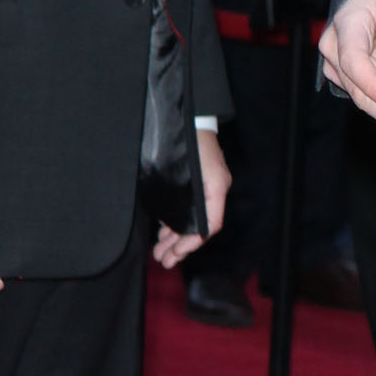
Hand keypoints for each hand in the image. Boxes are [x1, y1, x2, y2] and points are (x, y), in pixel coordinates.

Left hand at [155, 131, 230, 268]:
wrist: (190, 115)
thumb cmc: (189, 140)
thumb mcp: (189, 170)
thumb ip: (187, 198)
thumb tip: (176, 226)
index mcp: (215, 188)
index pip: (209, 225)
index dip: (192, 242)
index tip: (176, 253)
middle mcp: (213, 190)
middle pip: (199, 226)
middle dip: (180, 246)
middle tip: (164, 260)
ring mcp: (206, 187)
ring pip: (192, 219)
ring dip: (175, 237)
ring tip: (161, 252)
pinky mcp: (196, 182)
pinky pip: (188, 209)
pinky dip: (175, 222)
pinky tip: (164, 232)